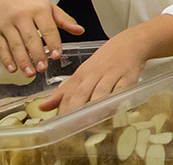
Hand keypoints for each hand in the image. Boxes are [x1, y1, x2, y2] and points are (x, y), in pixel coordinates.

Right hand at [0, 0, 84, 77]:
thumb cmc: (29, 4)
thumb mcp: (49, 8)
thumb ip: (65, 21)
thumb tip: (80, 30)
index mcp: (38, 9)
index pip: (48, 28)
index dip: (53, 43)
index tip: (57, 56)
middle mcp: (22, 16)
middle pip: (30, 38)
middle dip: (37, 55)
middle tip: (43, 68)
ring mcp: (7, 24)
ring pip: (15, 44)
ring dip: (23, 60)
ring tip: (30, 73)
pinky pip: (2, 47)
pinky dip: (7, 59)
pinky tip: (13, 69)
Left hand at [40, 15, 172, 113]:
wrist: (129, 44)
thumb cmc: (103, 62)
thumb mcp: (82, 74)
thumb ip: (64, 92)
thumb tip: (43, 107)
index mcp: (81, 75)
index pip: (68, 93)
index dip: (62, 110)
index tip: (58, 126)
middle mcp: (93, 74)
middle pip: (81, 93)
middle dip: (74, 111)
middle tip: (71, 129)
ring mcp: (111, 75)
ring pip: (100, 92)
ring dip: (94, 108)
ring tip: (89, 123)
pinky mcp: (128, 76)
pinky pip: (121, 90)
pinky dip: (116, 101)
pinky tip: (112, 112)